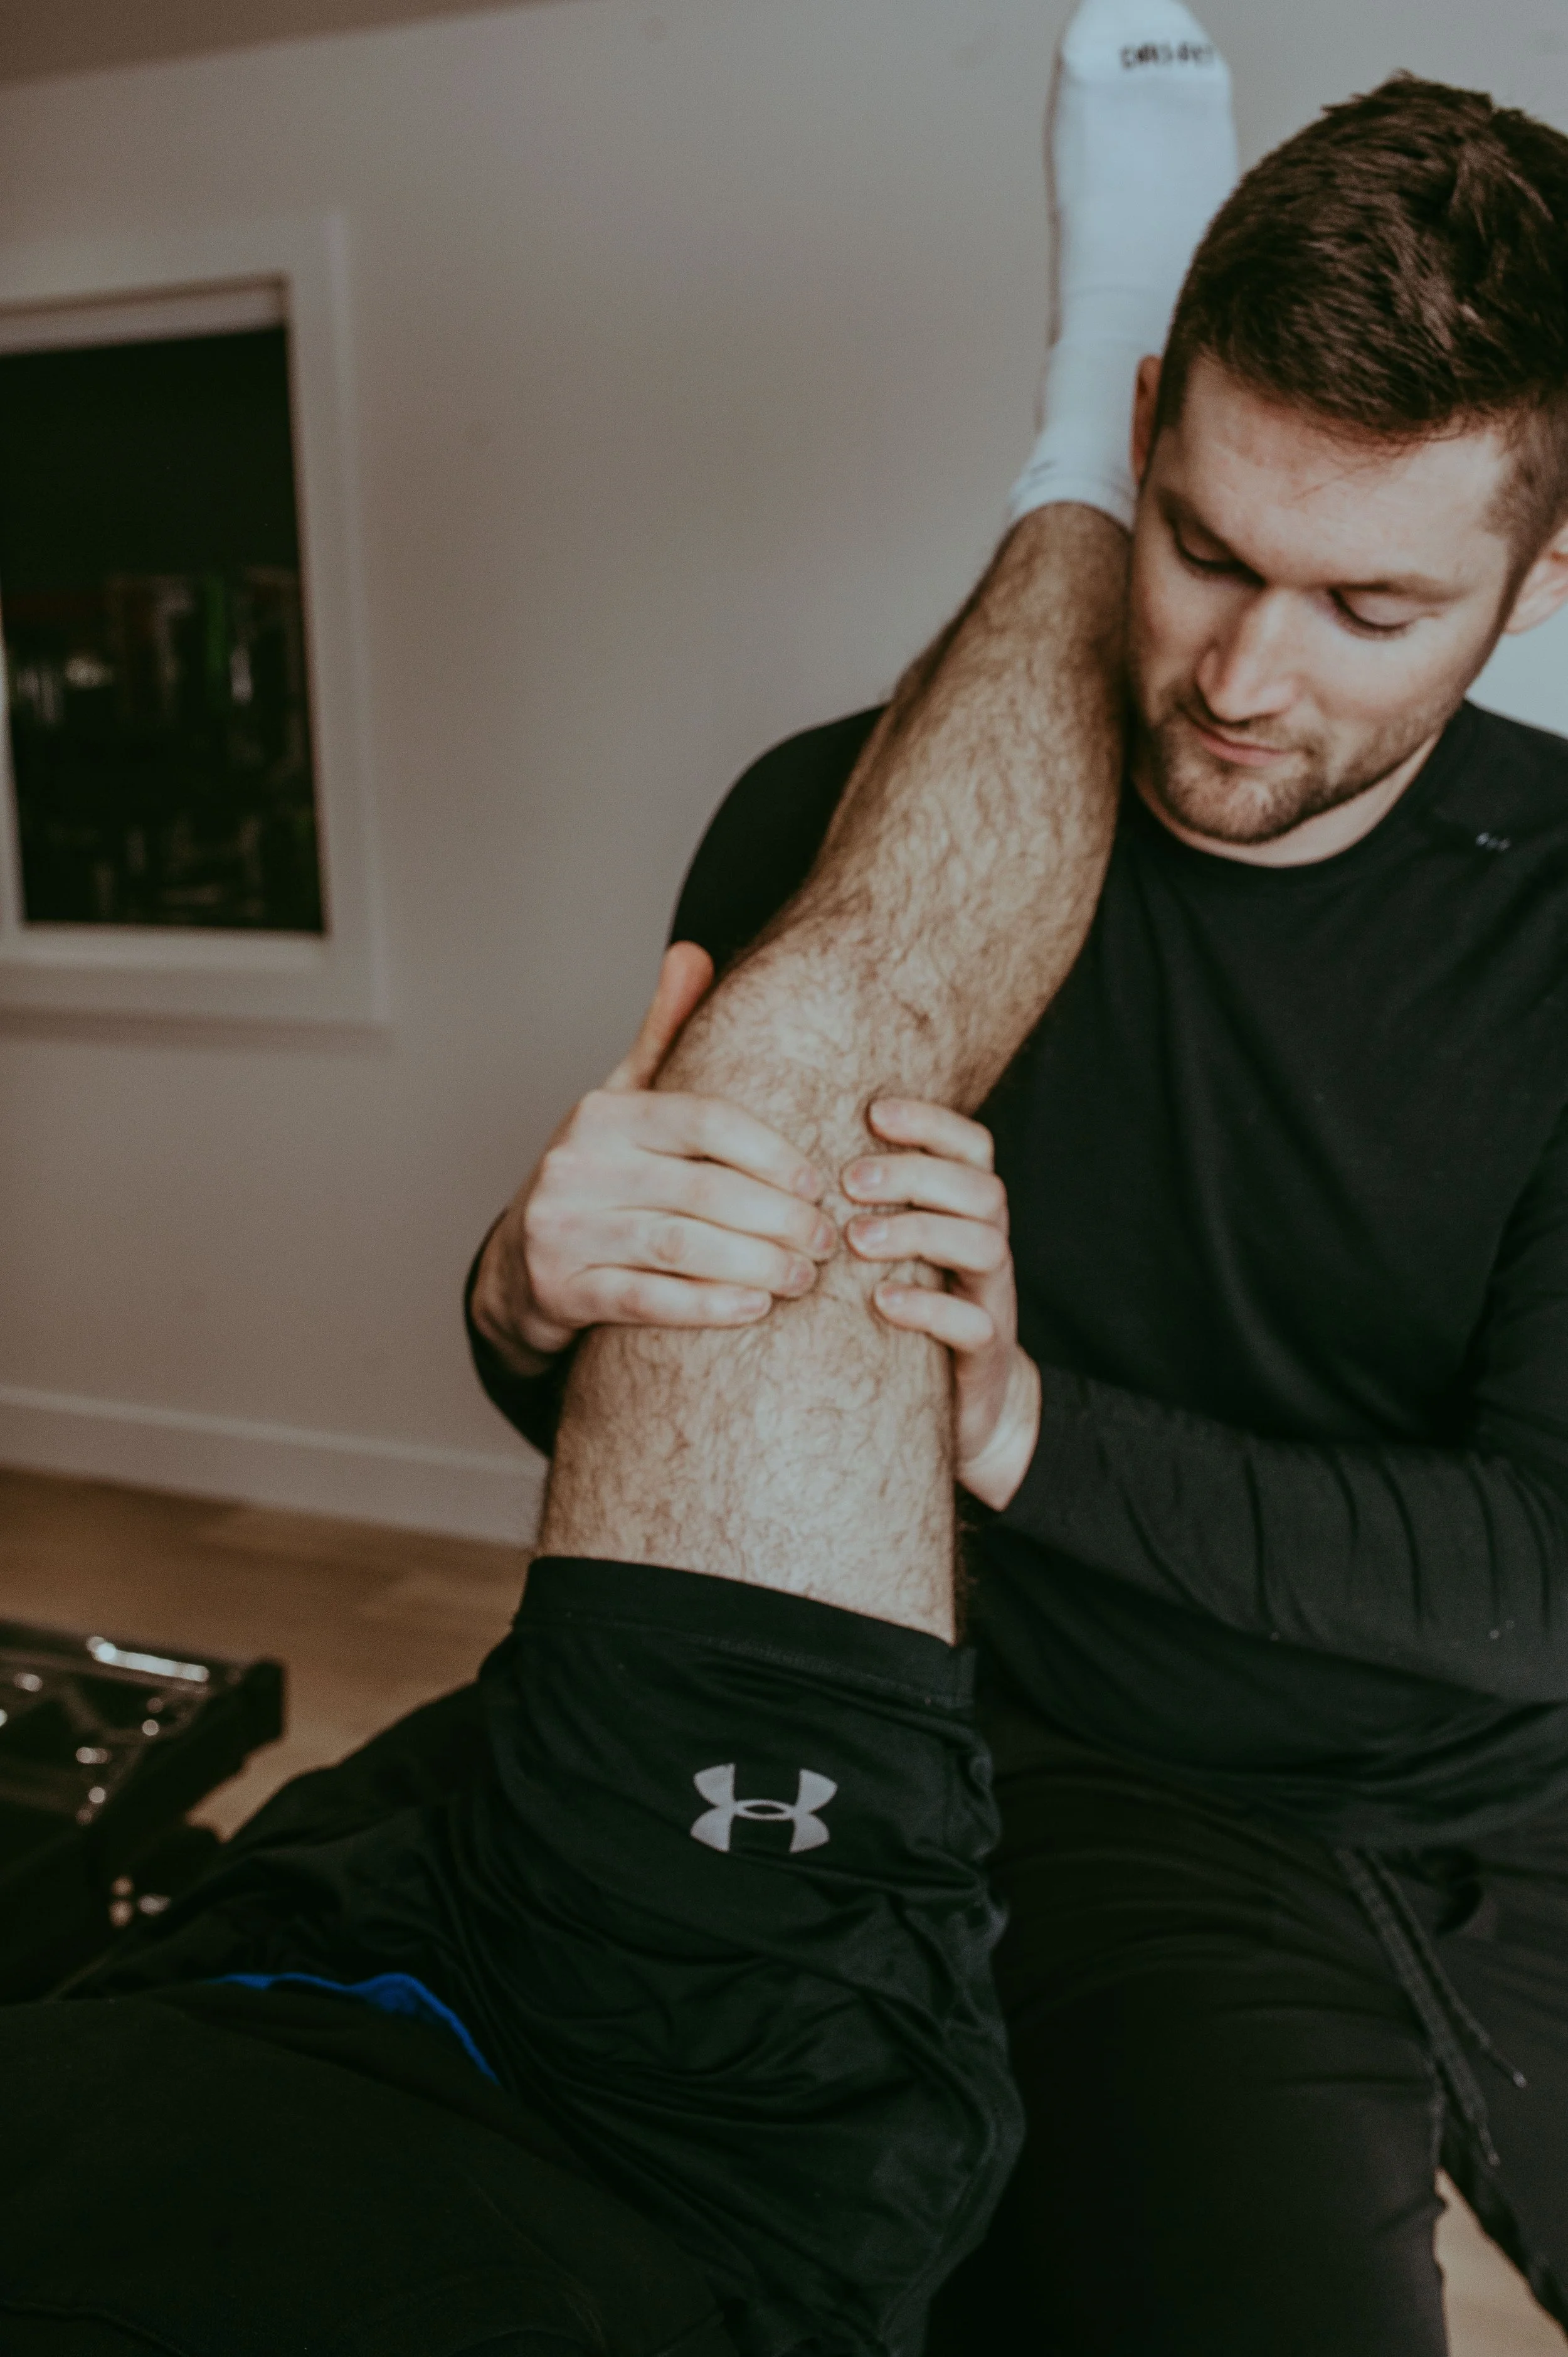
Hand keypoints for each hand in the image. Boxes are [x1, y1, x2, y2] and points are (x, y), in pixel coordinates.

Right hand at [471, 943, 835, 1369]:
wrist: (519, 1267)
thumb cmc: (599, 1179)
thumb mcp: (623, 1103)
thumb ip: (663, 1035)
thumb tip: (692, 952)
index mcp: (603, 1114)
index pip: (705, 1121)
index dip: (772, 1154)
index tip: (819, 1183)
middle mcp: (576, 1166)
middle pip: (702, 1189)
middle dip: (778, 1218)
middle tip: (827, 1240)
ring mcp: (563, 1231)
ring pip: (680, 1246)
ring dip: (755, 1264)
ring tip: (805, 1277)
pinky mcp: (561, 1291)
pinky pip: (647, 1300)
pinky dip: (707, 1307)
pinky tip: (755, 1309)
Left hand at [842, 1100, 1040, 1509]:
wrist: (963, 1411)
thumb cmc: (903, 1312)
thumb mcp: (889, 1250)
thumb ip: (861, 1206)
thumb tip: (783, 1155)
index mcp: (966, 1212)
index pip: (972, 1147)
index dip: (931, 1122)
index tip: (874, 1112)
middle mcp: (987, 1246)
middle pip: (981, 1188)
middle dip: (914, 1174)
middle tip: (849, 1182)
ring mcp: (991, 1299)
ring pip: (986, 1245)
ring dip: (919, 1231)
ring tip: (857, 1241)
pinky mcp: (986, 1354)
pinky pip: (974, 1323)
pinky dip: (929, 1307)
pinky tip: (883, 1302)